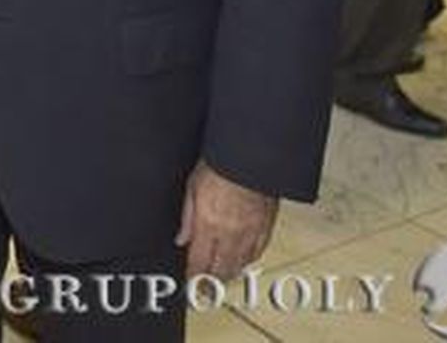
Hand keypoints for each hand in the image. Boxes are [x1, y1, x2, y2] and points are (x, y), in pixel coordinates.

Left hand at [174, 161, 277, 278]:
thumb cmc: (219, 166)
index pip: (199, 263)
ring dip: (229, 274)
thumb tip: (181, 239)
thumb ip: (187, 218)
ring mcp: (250, 233)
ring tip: (220, 279)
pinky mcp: (266, 227)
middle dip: (211, 282)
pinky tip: (242, 262)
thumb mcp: (192, 188)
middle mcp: (230, 234)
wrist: (250, 158)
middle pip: (221, 270)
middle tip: (205, 289)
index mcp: (209, 225)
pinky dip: (247, 261)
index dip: (194, 277)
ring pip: (240, 265)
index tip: (190, 284)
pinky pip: (257, 253)